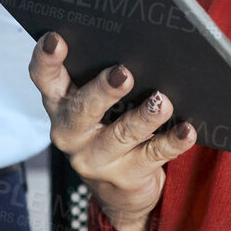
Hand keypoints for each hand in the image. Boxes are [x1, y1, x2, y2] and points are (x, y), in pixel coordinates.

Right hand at [28, 32, 196, 230]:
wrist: (120, 190)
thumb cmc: (108, 127)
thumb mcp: (95, 103)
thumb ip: (102, 74)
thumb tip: (139, 40)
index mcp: (60, 103)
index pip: (44, 78)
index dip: (46, 58)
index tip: (56, 39)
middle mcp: (71, 132)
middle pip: (82, 109)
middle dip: (103, 90)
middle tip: (123, 73)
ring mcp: (96, 158)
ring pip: (121, 134)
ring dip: (143, 117)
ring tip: (160, 101)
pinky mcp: (126, 176)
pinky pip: (152, 155)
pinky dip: (171, 141)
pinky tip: (186, 130)